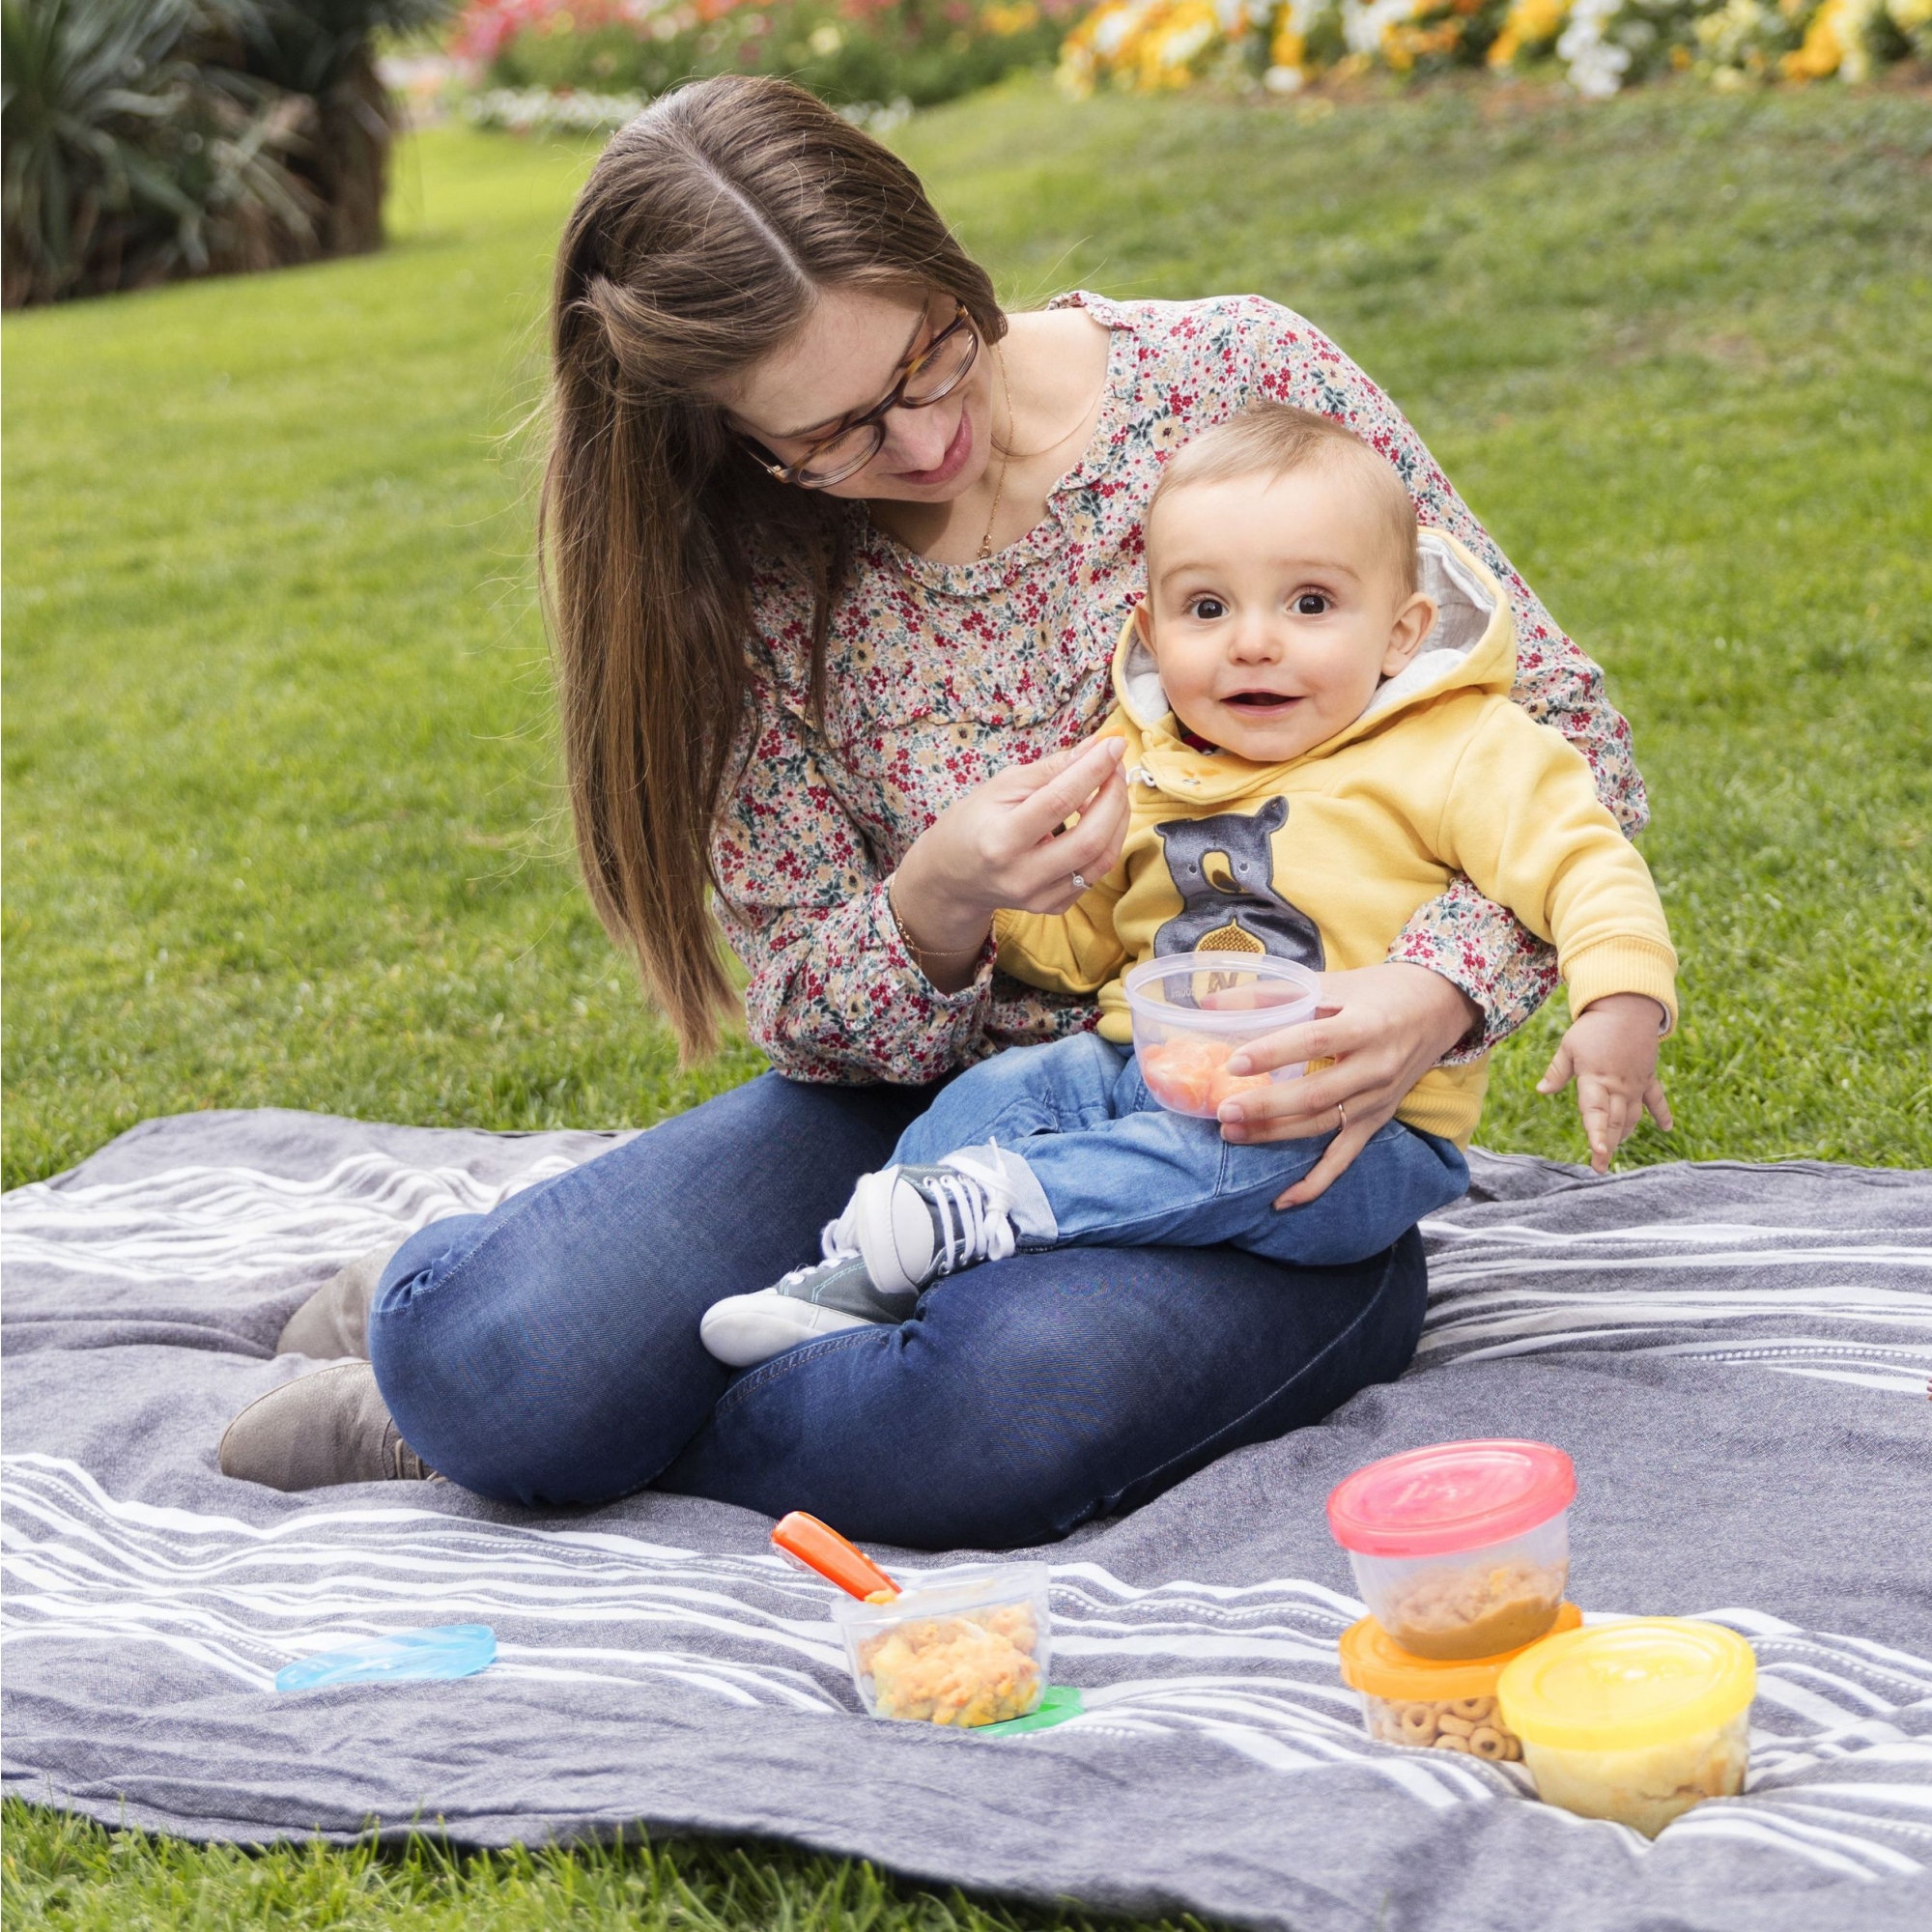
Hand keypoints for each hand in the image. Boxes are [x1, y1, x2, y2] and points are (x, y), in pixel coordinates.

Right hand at [889, 734, 1129, 989]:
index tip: (1114, 744)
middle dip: (1113, 797)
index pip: (1059, 801)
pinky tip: (1099, 818)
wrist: (952, 876)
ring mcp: (1039, 897)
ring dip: (1118, 819)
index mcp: (1000, 840)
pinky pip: (1094, 874)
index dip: (1093, 770)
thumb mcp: (1001, 787)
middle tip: (1117, 767)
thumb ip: (1050, 768)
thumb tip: (1097, 746)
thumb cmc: (973, 822)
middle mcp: (1021, 875)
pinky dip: (1107, 840)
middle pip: (1089, 838)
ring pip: (1101, 860)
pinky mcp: (1053, 906)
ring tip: (1113, 789)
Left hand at [1216, 964, 1480, 1207]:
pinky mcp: (1377, 1121)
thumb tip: (1210, 1004)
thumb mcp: (1333, 984)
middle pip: (1317, 1094)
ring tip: (1232, 1133)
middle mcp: (1376, 1067)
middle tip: (1224, 1110)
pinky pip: (1345, 1158)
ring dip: (1275, 1135)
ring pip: (1323, 1125)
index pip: (1314, 1041)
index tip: (1234, 1063)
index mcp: (1366, 1026)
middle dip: (1267, 1107)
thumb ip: (1274, 994)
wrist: (1439, 1007)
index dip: (1274, 1053)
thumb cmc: (1378, 991)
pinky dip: (1315, 1183)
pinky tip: (1282, 1200)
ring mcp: (1378, 1100)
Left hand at [1537, 992, 1671, 1172]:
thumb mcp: (1569, 1047)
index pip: (1595, 1112)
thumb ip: (1557, 1071)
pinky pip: (1656, 1099)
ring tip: (1612, 1151)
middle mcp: (1618, 1086)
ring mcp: (1635, 1084)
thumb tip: (1541, 1090)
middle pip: (1613, 1122)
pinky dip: (1662, 1113)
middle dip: (1606, 1146)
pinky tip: (1667, 1129)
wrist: (1626, 1007)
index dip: (1596, 1133)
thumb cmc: (1593, 1028)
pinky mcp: (1647, 1077)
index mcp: (1596, 1079)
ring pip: (1632, 1116)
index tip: (1597, 1151)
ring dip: (1623, 1135)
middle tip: (1599, 1167)